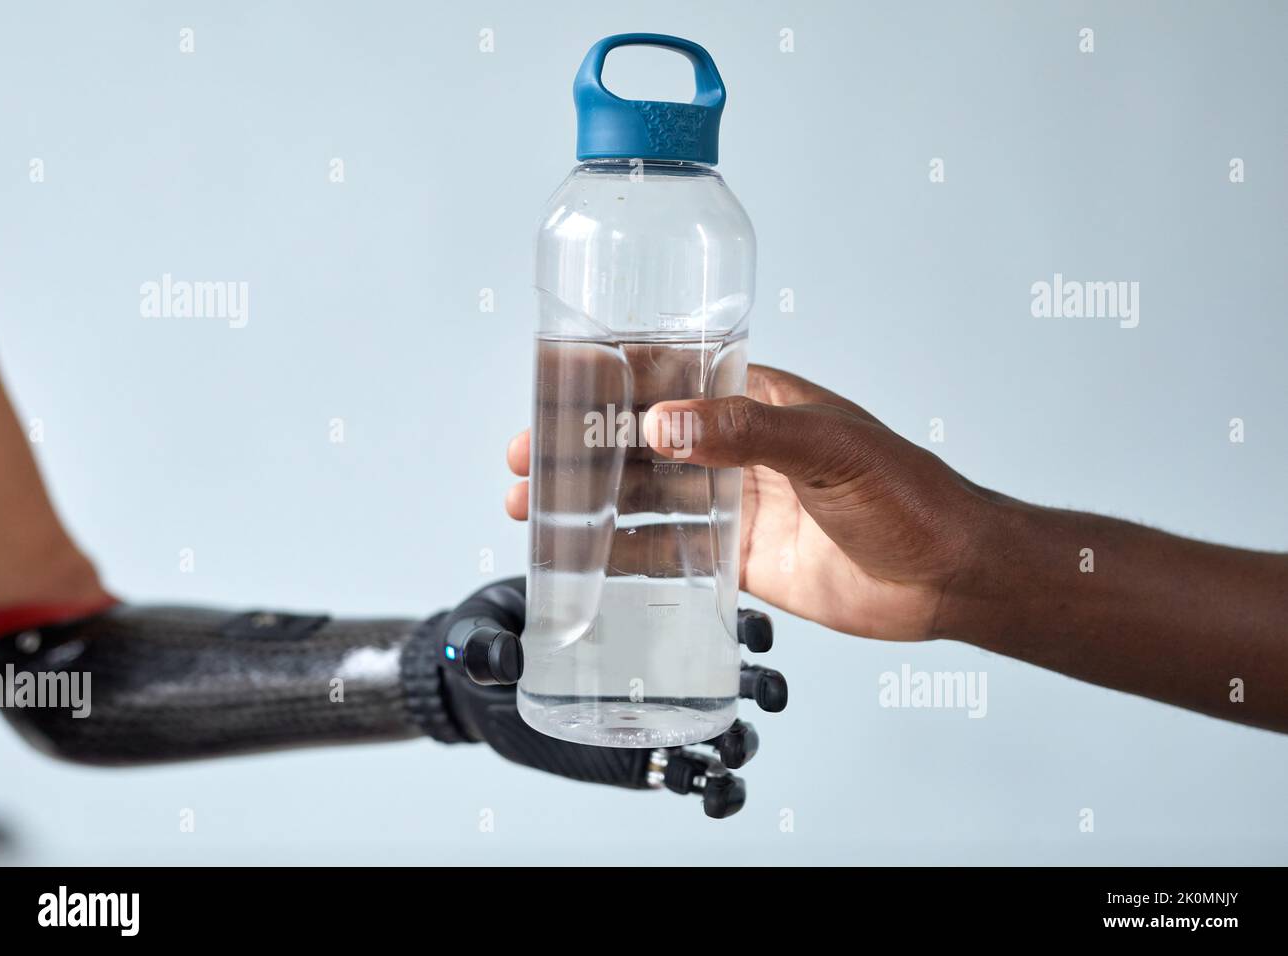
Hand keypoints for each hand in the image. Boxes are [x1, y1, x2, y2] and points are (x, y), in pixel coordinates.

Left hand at [437, 578, 786, 818]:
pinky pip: (689, 775)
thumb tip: (501, 656)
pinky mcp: (640, 758)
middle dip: (760, 682)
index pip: (704, 612)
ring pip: (719, 726)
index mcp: (638, 616)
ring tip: (737, 748)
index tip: (755, 630)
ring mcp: (652, 716)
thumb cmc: (490, 636)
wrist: (469, 689)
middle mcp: (657, 666)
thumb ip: (488, 643)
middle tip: (765, 689)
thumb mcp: (485, 629)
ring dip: (743, 737)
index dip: (741, 621)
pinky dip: (713, 790)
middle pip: (729, 672)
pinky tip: (716, 795)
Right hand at [507, 365, 996, 641]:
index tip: (552, 386)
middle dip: (579, 447)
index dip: (605, 380)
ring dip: (590, 501)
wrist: (948, 577)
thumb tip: (661, 424)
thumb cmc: (909, 494)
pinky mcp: (740, 559)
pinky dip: (624, 554)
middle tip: (525, 461)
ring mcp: (735, 504)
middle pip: (640, 440)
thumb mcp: (831, 448)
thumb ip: (746, 433)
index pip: (666, 376)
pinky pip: (669, 553)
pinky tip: (586, 559)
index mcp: (756, 400)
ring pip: (645, 497)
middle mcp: (736, 448)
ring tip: (532, 510)